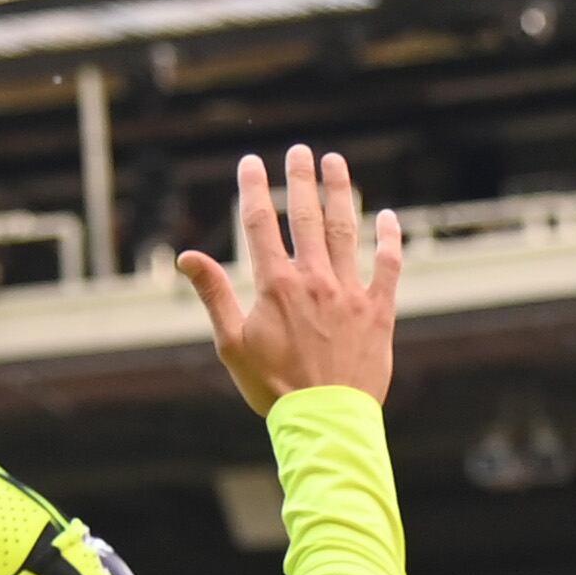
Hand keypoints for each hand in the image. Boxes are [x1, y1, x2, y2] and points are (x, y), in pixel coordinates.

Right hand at [179, 145, 401, 414]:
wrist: (326, 422)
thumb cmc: (274, 387)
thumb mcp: (232, 343)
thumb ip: (213, 294)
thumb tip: (186, 257)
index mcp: (276, 286)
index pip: (260, 224)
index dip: (253, 189)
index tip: (251, 163)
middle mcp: (315, 281)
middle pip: (305, 217)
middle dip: (300, 180)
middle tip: (300, 152)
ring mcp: (350, 294)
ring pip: (345, 231)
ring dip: (340, 193)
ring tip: (336, 163)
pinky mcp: (378, 313)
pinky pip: (388, 268)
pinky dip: (389, 240)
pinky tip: (389, 216)